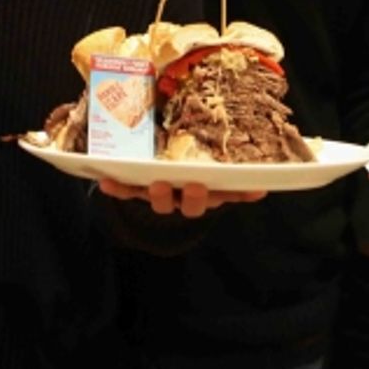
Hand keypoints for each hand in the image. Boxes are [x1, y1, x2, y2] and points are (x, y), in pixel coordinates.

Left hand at [96, 179, 264, 217]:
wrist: (161, 175)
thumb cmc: (194, 163)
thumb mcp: (215, 167)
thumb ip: (235, 174)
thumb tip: (264, 181)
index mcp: (208, 192)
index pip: (224, 196)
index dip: (236, 195)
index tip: (252, 190)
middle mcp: (185, 197)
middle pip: (191, 205)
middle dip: (194, 197)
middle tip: (195, 186)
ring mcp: (162, 196)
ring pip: (162, 201)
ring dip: (159, 195)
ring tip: (156, 183)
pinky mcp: (138, 191)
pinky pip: (127, 192)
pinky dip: (117, 188)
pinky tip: (105, 182)